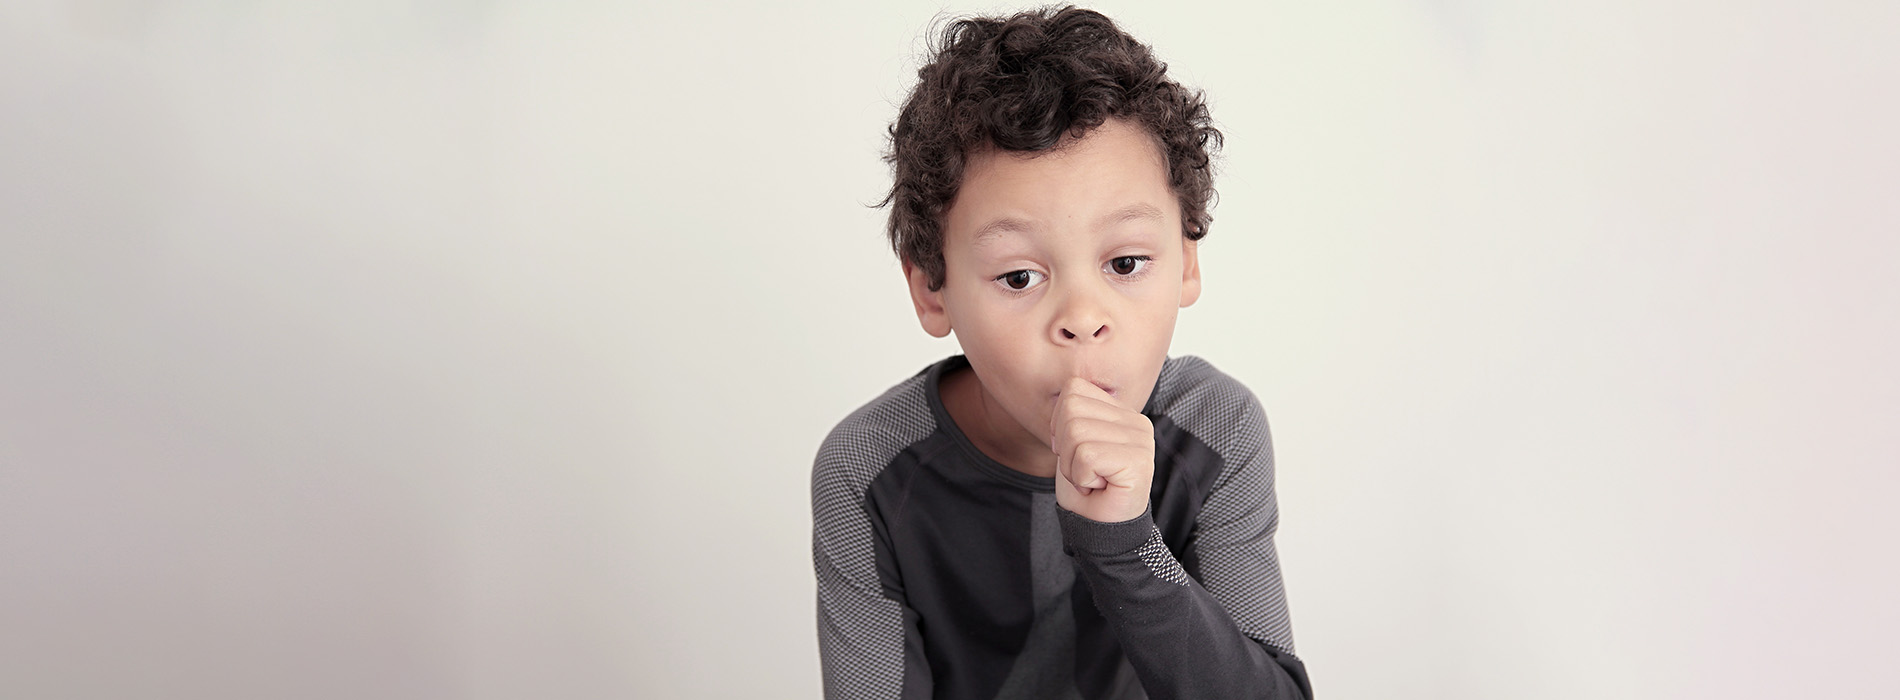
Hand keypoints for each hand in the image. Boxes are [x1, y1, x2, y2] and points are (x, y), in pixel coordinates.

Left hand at [1050, 377, 1155, 522]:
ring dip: (1072, 465)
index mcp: (1121, 412)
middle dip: (1064, 446)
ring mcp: (1140, 440)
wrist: (1101, 530)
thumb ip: (1071, 415)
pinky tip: (1099, 487)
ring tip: (1091, 480)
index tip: (1073, 451)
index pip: (1074, 389)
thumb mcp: (1070, 444)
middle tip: (1083, 470)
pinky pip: (1086, 456)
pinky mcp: (1138, 461)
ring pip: (1075, 432)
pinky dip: (1080, 477)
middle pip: (1071, 408)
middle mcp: (1136, 421)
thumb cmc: (1086, 488)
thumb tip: (1066, 393)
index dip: (1059, 423)